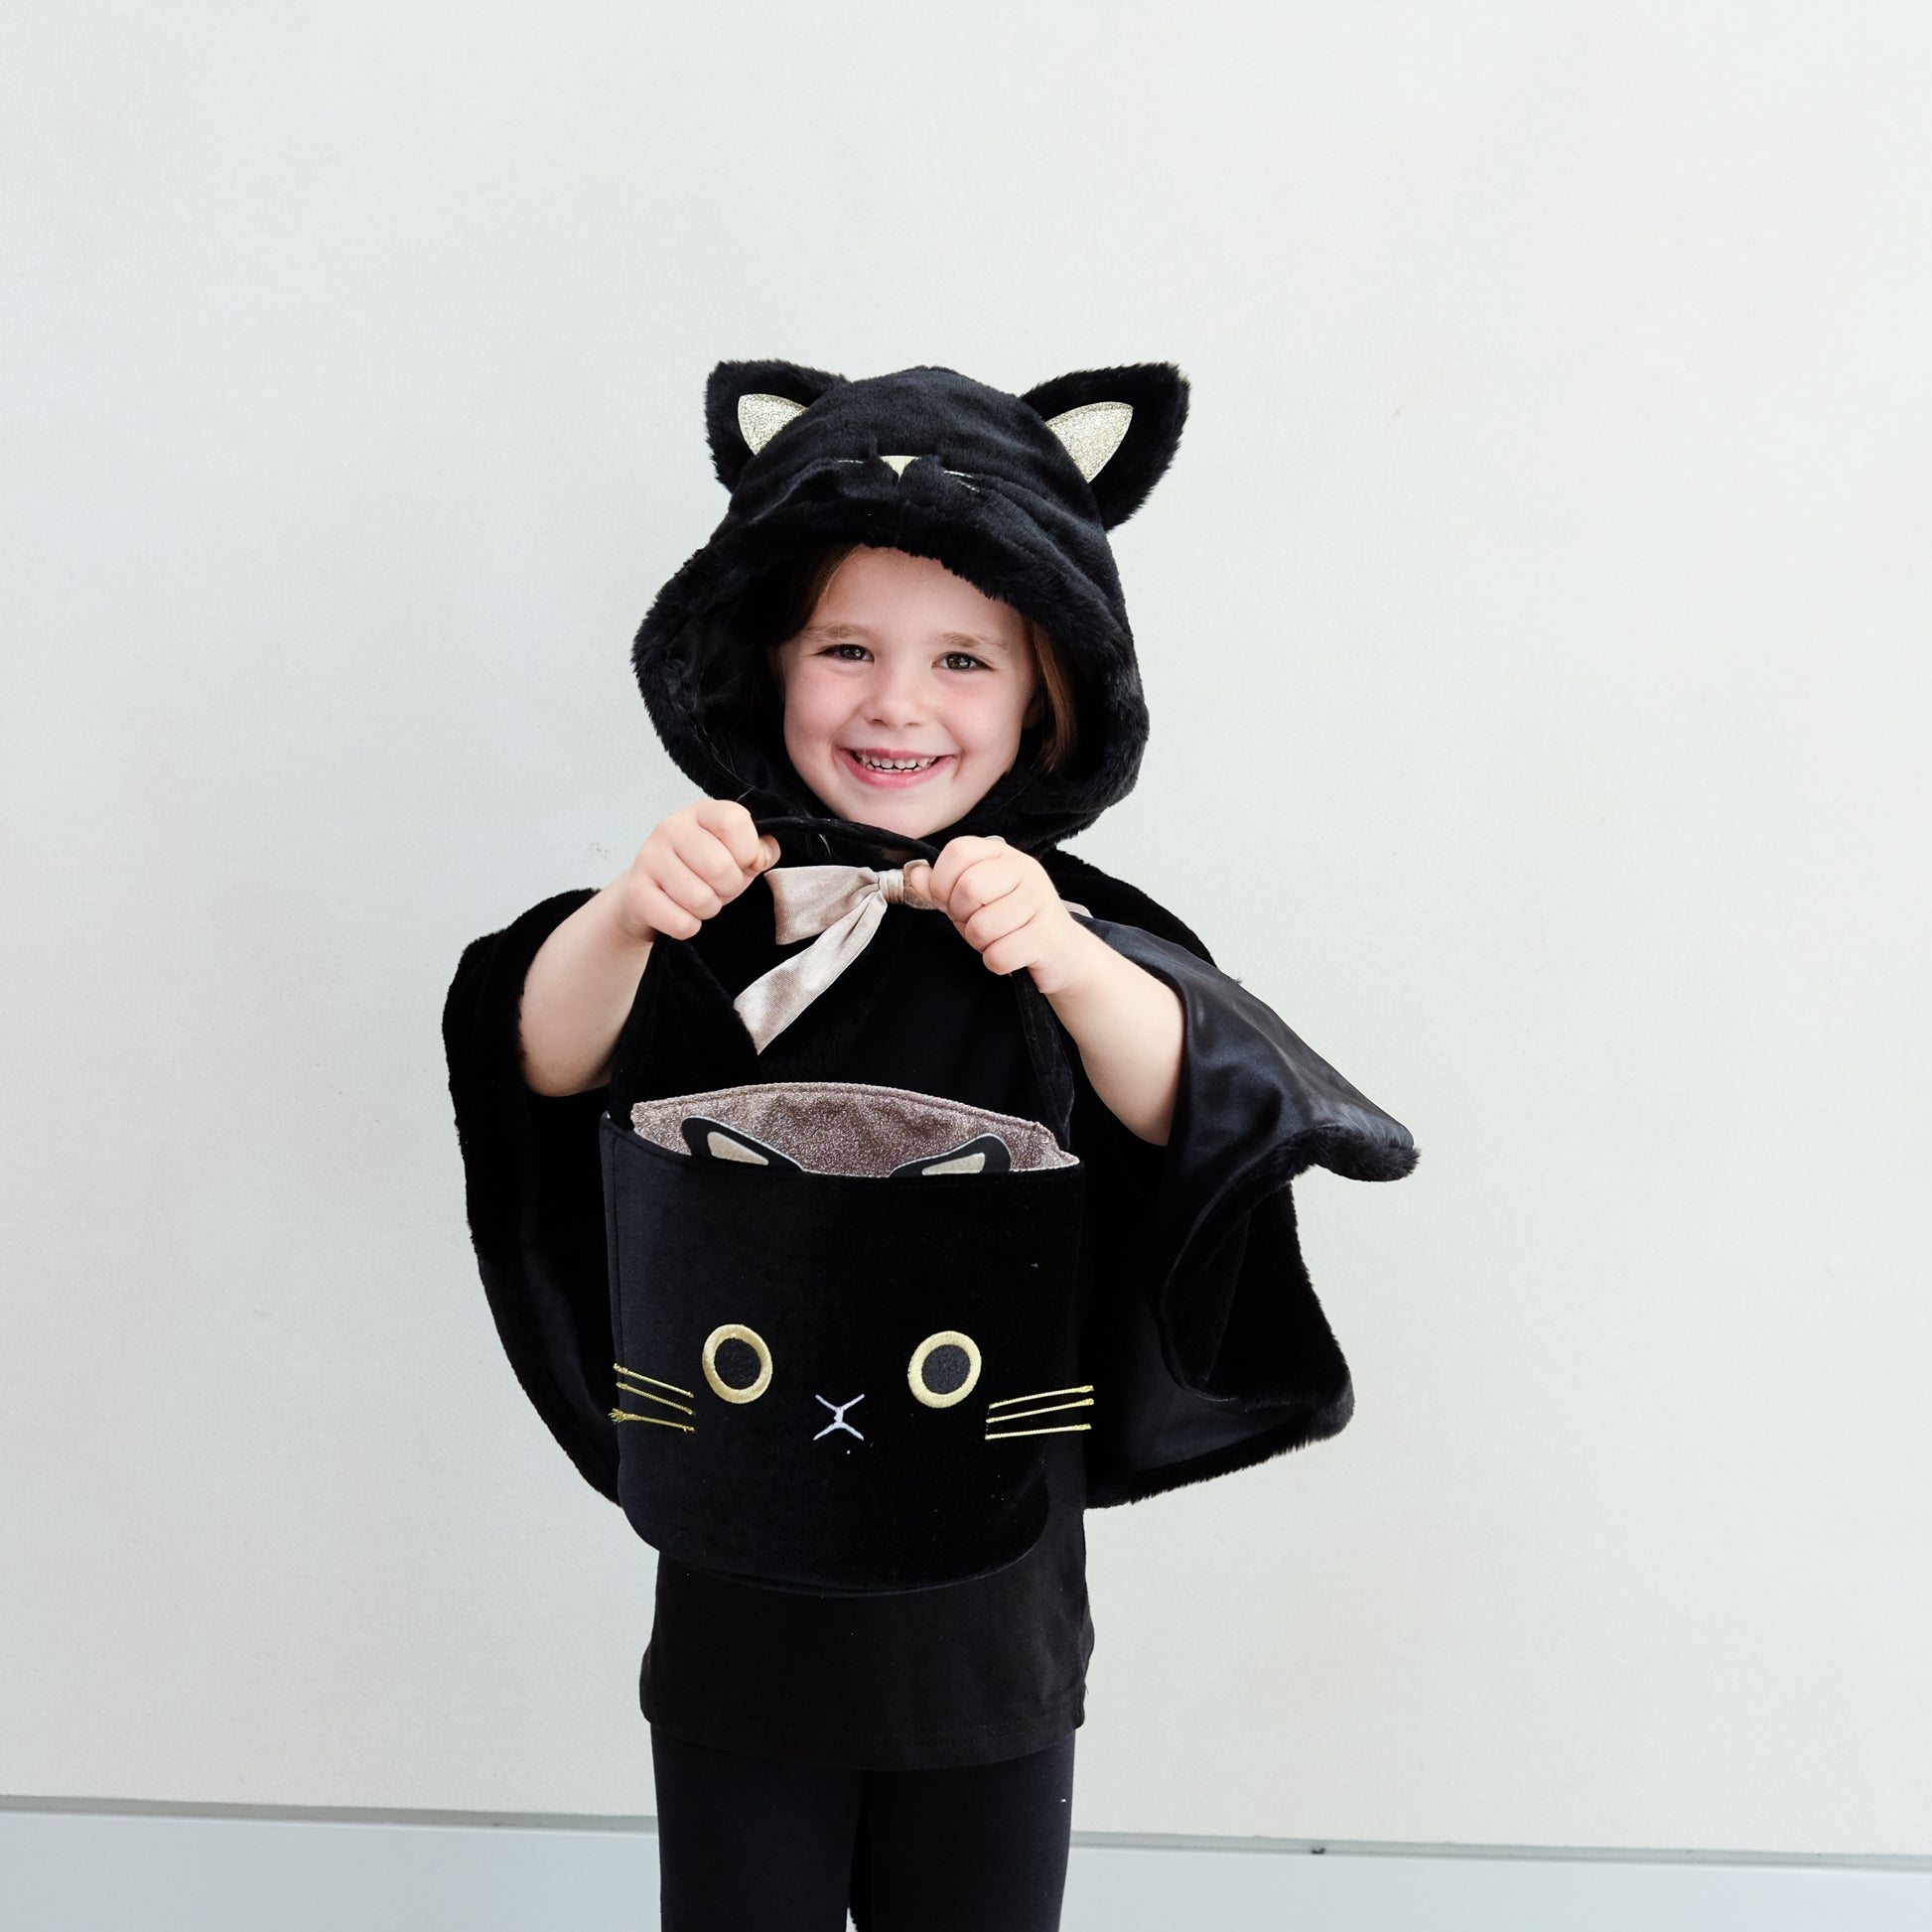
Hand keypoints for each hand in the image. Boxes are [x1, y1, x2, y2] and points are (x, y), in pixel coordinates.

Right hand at [611, 799, 780, 942]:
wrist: (649, 895)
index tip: (741, 861)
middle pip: (720, 867)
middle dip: (729, 888)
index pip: (735, 822)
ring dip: (708, 909)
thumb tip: (763, 855)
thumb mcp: (736, 856)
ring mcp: (649, 857)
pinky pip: (680, 922)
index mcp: (702, 813)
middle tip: (718, 888)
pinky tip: (680, 913)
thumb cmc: (700, 872)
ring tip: (698, 900)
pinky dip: (688, 926)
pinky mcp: (635, 891)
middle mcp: (671, 827)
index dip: (748, 851)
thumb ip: (759, 851)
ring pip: (701, 899)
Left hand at [902, 836, 1101, 997]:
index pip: (958, 851)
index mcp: (1003, 855)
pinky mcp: (1048, 936)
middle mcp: (1025, 870)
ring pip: (982, 926)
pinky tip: (1012, 955)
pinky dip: (997, 962)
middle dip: (963, 917)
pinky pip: (1000, 954)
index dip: (942, 882)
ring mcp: (1040, 901)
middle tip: (978, 924)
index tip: (950, 901)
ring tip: (997, 939)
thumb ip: (941, 886)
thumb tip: (915, 874)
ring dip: (981, 943)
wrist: (1063, 953)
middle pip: (968, 888)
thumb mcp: (972, 900)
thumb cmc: (1013, 923)